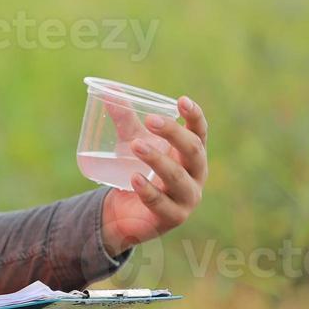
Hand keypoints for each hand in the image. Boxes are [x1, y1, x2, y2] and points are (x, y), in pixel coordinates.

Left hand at [101, 96, 209, 255]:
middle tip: (151, 120)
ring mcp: (188, 197)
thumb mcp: (132, 143)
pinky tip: (135, 178)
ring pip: (177, 176)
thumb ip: (124, 120)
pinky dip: (148, 190)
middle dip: (174, 134)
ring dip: (157, 159)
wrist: (124, 213)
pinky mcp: (173, 217)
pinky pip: (162, 203)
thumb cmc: (137, 171)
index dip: (195, 116)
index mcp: (191, 154)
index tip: (182, 100)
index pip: (200, 132)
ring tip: (136, 145)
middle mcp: (196, 174)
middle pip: (193, 150)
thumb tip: (108, 91)